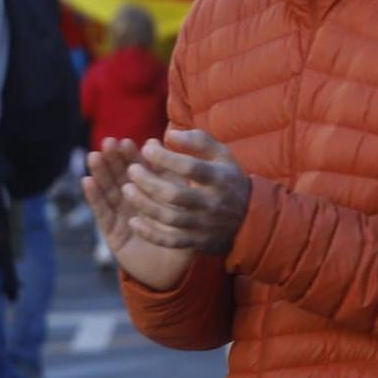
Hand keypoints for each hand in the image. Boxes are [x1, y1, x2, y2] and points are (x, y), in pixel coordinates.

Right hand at [84, 139, 194, 290]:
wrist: (178, 270)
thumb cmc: (187, 236)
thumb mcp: (188, 206)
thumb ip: (182, 182)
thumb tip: (182, 158)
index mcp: (153, 194)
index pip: (142, 172)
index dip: (135, 156)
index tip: (131, 141)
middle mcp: (135, 203)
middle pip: (122, 177)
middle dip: (115, 159)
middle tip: (109, 142)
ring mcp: (122, 217)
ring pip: (110, 191)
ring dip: (101, 173)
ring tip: (95, 156)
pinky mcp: (112, 233)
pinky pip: (103, 213)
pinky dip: (95, 197)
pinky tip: (87, 182)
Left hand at [116, 130, 251, 254]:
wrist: (251, 219)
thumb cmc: (228, 179)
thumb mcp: (222, 156)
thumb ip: (199, 141)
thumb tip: (169, 135)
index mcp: (220, 178)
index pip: (190, 167)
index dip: (164, 158)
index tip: (147, 148)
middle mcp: (213, 203)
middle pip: (174, 195)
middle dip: (147, 182)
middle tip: (131, 170)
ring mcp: (205, 225)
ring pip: (168, 218)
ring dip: (143, 204)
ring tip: (126, 190)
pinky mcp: (198, 242)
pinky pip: (170, 241)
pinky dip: (149, 233)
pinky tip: (133, 222)